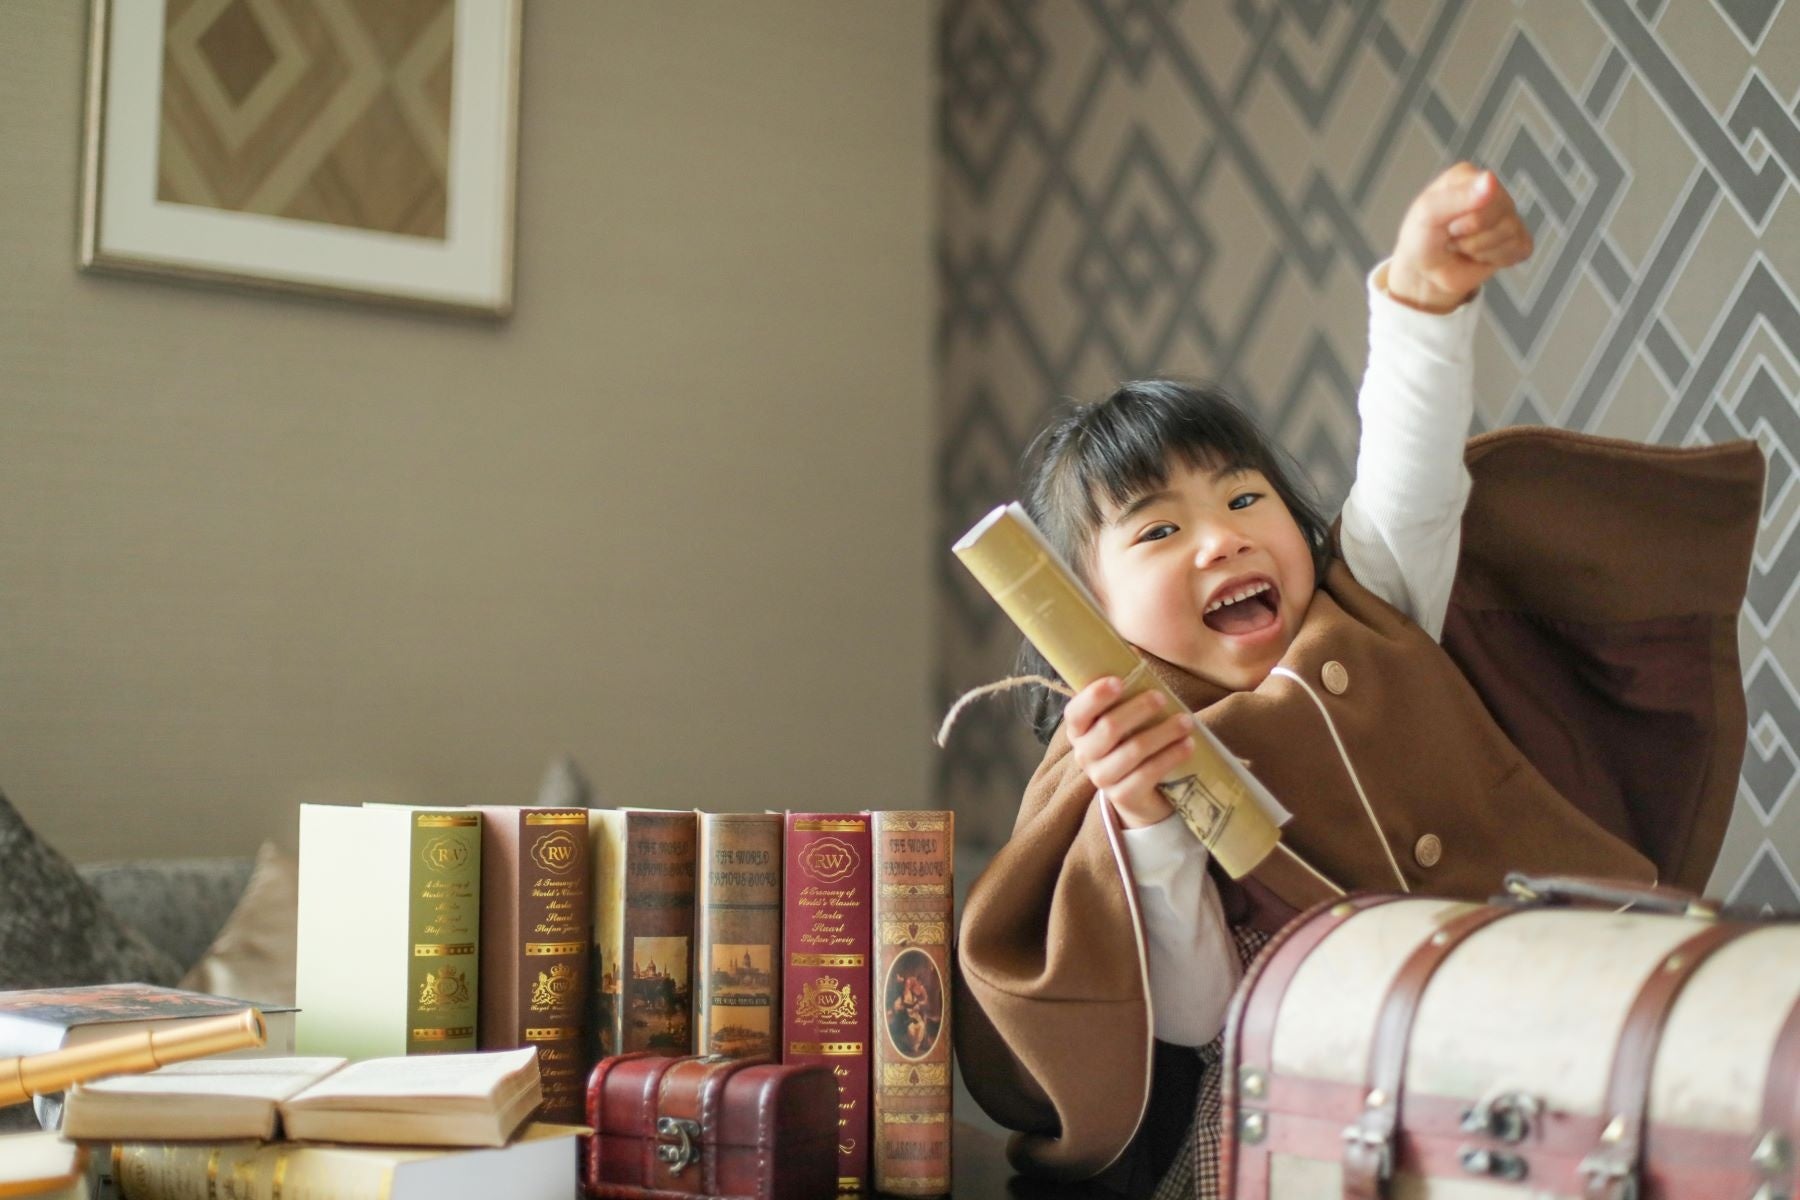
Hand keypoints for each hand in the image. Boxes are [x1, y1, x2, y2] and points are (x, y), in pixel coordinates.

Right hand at [1065, 677, 1191, 827]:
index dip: (1094, 697)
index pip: (1076, 712)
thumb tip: (1134, 651)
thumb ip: (1124, 691)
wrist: (1140, 793)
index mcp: (1079, 730)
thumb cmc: (1132, 741)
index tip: (1118, 681)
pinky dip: (1171, 757)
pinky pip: (1148, 774)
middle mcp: (1084, 754)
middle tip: (1162, 698)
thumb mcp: (1125, 717)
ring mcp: (1102, 778)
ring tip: (1187, 722)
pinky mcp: (1123, 797)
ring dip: (1163, 733)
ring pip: (1132, 751)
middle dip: (1138, 710)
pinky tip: (1188, 745)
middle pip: (1108, 729)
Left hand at [1387, 162, 1533, 313]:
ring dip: (1478, 248)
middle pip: (1500, 212)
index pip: (1485, 191)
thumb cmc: (1423, 240)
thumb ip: (1456, 197)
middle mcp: (1493, 192)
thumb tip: (1490, 179)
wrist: (1426, 275)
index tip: (1445, 223)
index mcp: (1469, 178)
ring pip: (1509, 232)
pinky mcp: (1517, 240)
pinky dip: (1496, 259)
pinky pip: (1520, 249)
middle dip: (1470, 235)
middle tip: (1452, 236)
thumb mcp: (1427, 215)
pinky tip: (1479, 256)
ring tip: (1462, 246)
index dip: (1463, 217)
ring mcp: (1508, 216)